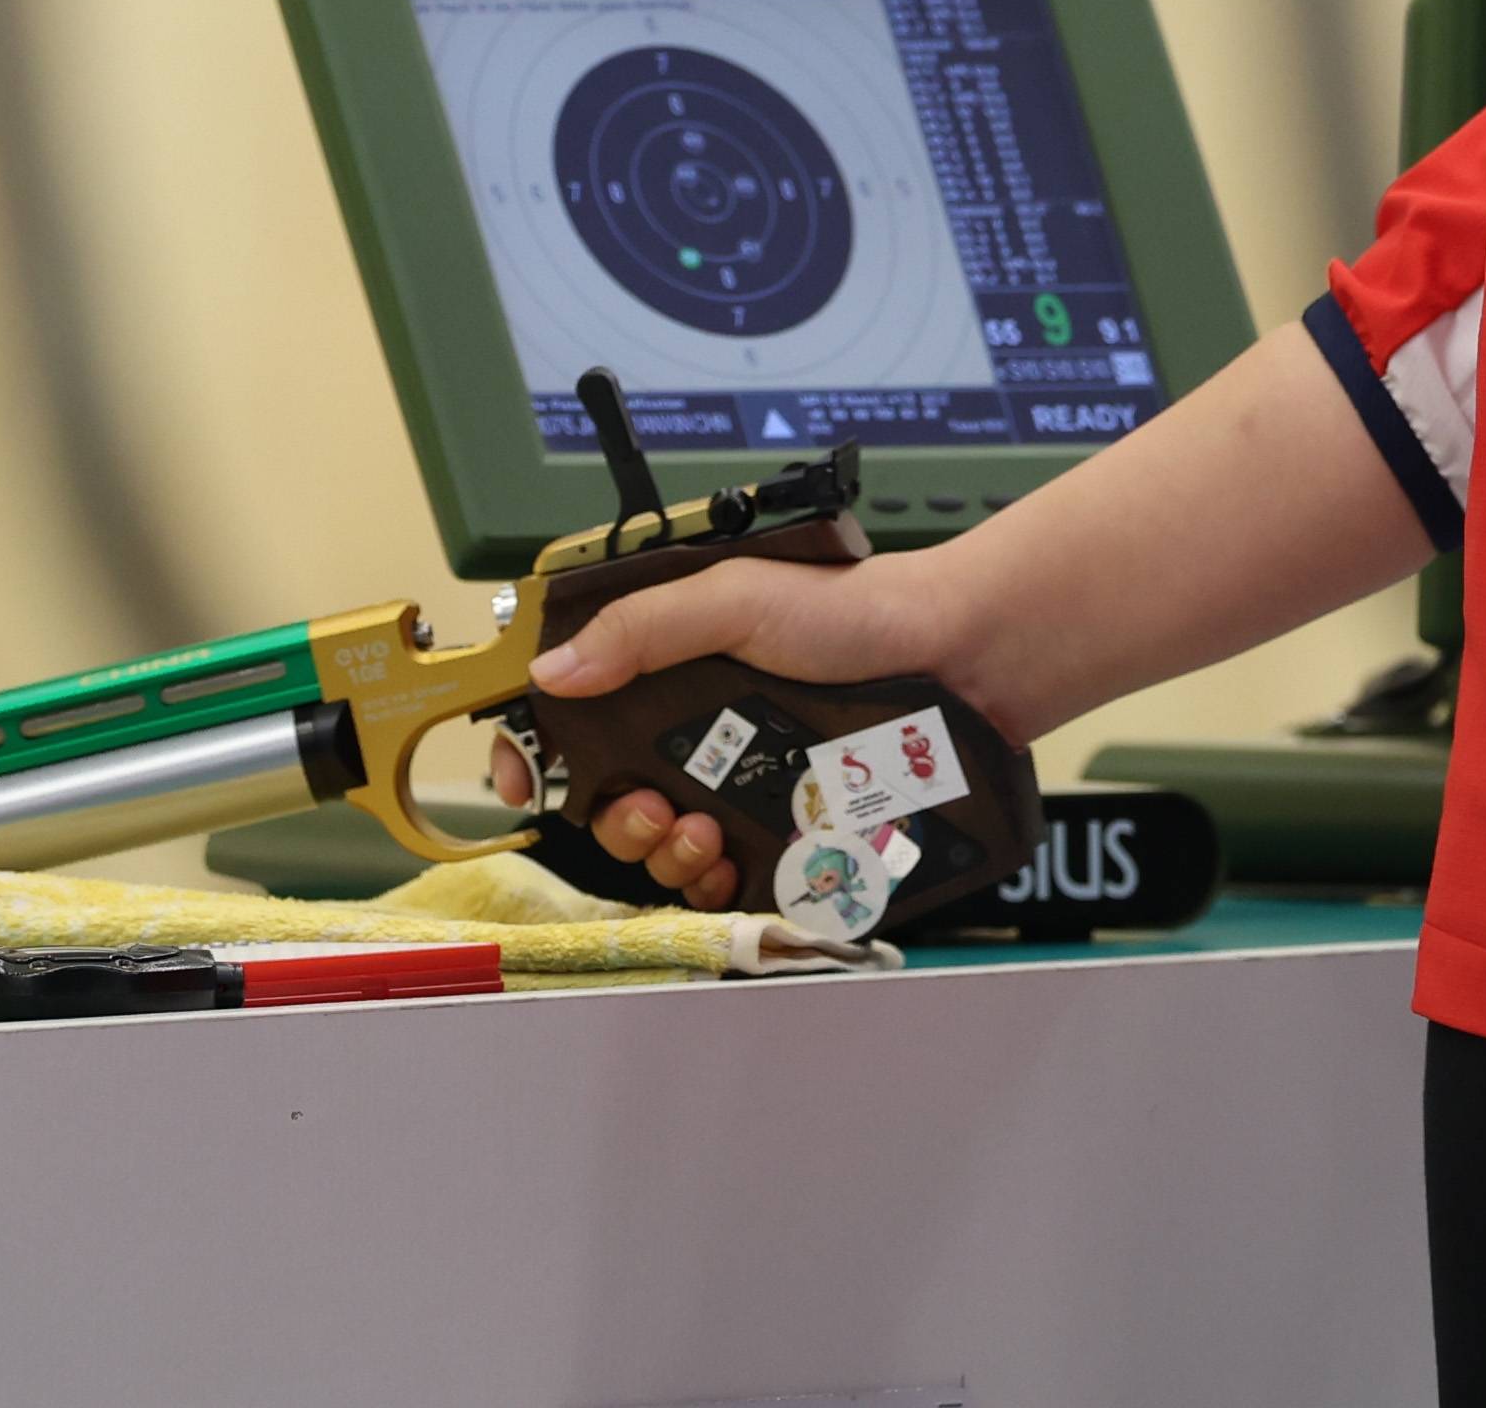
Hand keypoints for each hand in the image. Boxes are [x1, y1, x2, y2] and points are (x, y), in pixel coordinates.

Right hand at [486, 549, 948, 913]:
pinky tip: (728, 864)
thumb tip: (552, 673)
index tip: (523, 780)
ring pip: (662, 851)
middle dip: (611, 816)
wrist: (962, 659)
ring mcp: (743, 789)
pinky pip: (726, 886)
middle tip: (648, 807)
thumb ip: (646, 628)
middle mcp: (701, 733)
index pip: (578, 718)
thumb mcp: (739, 598)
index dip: (539, 752)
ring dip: (661, 853)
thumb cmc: (860, 611)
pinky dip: (711, 887)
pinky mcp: (788, 836)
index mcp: (675, 667)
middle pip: (611, 799)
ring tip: (698, 832)